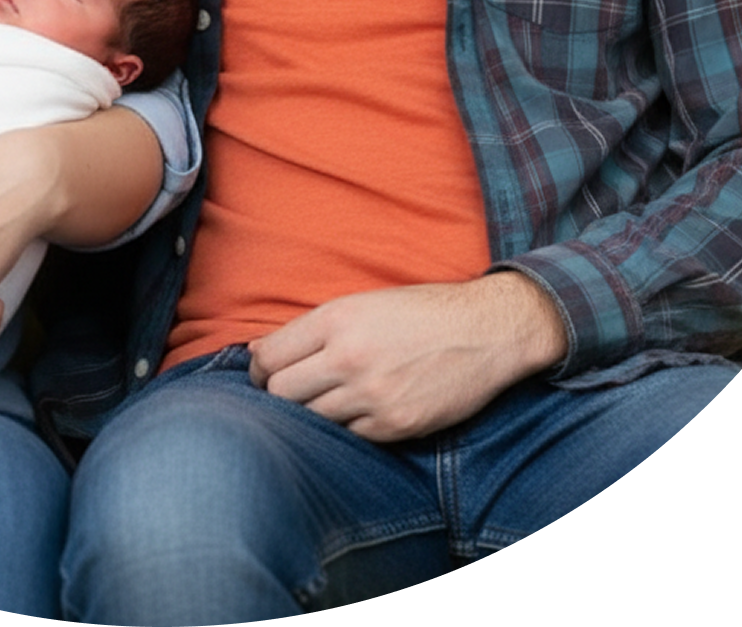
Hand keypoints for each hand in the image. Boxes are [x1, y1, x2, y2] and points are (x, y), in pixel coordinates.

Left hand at [247, 274, 567, 442]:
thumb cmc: (420, 312)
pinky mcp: (395, 425)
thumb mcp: (362, 303)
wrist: (484, 330)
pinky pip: (349, 436)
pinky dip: (348, 428)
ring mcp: (372, 395)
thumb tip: (257, 351)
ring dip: (312, 414)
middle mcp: (349, 357)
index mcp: (336, 319)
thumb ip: (311, 328)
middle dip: (277, 395)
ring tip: (326, 401)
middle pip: (280, 393)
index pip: (268, 357)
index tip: (263, 373)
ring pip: (311, 420)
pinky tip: (359, 412)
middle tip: (289, 393)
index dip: (258, 369)